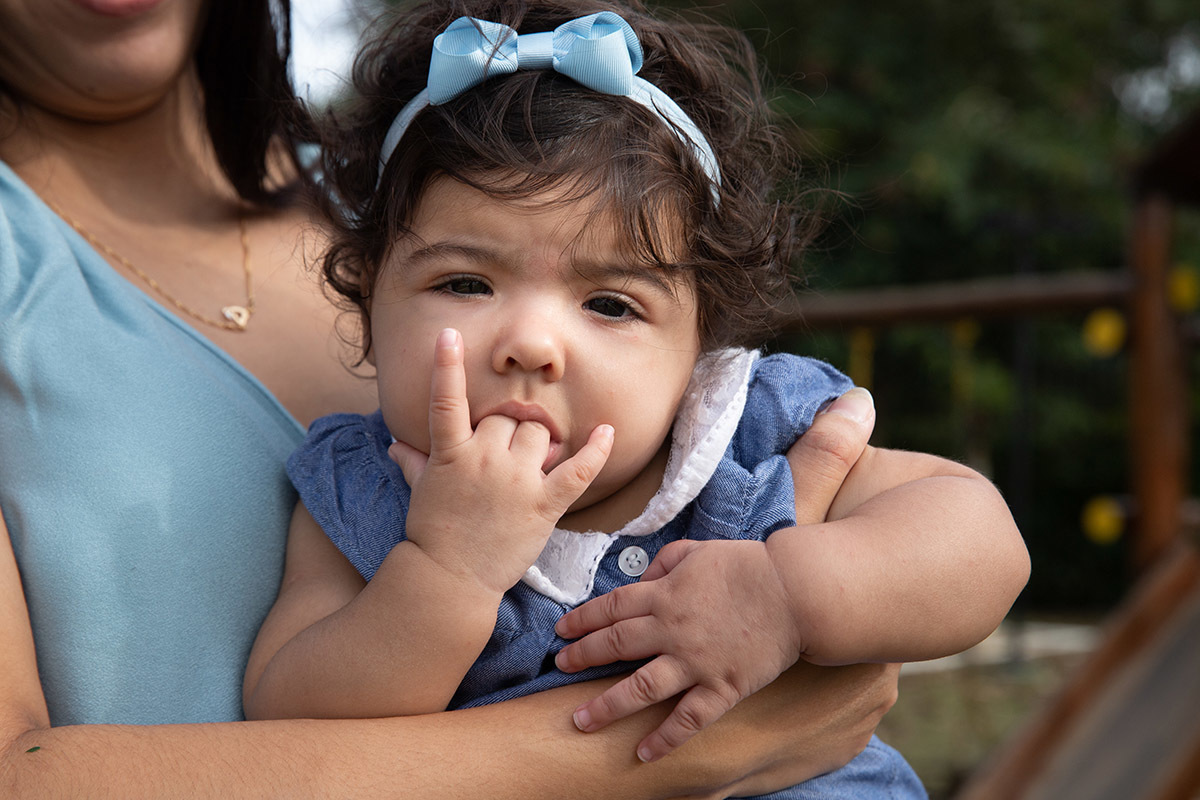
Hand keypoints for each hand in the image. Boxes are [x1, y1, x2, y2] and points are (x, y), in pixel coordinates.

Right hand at [389, 328, 612, 594]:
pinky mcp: (544, 504)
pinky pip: (578, 470)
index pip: (446, 401)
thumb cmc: (433, 534)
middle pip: (507, 418)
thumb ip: (414, 462)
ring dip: (538, 443)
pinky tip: (607, 432)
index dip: (446, 366)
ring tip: (531, 466)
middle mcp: (484, 460)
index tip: (447, 335)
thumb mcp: (422, 492)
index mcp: (451, 454)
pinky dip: (596, 451)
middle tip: (504, 460)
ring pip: (539, 434)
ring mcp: (516, 481)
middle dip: (508, 431)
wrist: (449, 579)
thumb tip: (396, 443)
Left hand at [554, 386, 875, 762]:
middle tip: (559, 669)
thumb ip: (663, 563)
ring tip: (580, 722)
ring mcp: (696, 661)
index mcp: (665, 594)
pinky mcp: (723, 686)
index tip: (562, 632)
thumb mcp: (697, 551)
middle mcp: (672, 629)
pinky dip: (665, 738)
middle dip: (582, 658)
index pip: (611, 608)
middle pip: (615, 646)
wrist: (795, 590)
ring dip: (607, 706)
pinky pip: (688, 718)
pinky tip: (643, 754)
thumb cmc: (747, 566)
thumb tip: (641, 580)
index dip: (582, 620)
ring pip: (641, 687)